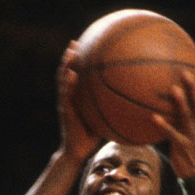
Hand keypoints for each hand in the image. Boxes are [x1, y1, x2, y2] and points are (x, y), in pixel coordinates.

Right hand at [56, 41, 100, 162]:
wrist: (77, 152)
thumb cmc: (91, 138)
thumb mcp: (103, 119)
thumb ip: (112, 108)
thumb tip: (132, 101)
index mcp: (75, 98)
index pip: (74, 76)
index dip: (77, 62)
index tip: (84, 47)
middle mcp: (68, 98)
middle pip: (65, 73)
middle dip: (69, 57)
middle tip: (75, 42)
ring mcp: (65, 104)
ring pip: (62, 80)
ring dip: (65, 65)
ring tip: (71, 52)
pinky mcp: (65, 111)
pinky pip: (66, 95)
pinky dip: (68, 83)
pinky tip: (73, 74)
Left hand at [153, 64, 194, 178]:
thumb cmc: (187, 147)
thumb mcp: (187, 128)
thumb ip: (180, 114)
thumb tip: (163, 100)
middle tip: (186, 70)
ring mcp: (192, 134)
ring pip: (188, 115)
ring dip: (181, 102)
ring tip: (174, 89)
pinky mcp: (183, 146)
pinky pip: (173, 134)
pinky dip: (164, 126)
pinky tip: (153, 117)